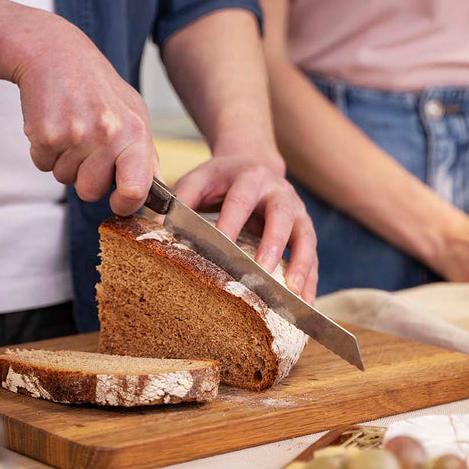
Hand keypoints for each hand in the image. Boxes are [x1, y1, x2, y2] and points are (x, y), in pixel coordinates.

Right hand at [10, 16, 158, 214]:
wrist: (54, 52)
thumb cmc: (97, 86)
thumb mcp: (134, 114)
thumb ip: (146, 155)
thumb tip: (157, 194)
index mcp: (135, 132)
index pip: (136, 191)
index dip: (124, 204)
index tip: (117, 202)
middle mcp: (107, 135)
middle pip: (91, 191)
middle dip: (85, 176)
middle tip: (85, 145)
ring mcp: (74, 135)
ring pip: (64, 179)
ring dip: (64, 161)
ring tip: (70, 128)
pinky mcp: (45, 134)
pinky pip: (43, 165)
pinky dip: (45, 151)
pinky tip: (53, 124)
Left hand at [172, 155, 318, 303]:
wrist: (254, 164)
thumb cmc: (221, 181)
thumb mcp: (198, 181)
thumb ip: (180, 203)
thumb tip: (155, 232)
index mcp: (249, 177)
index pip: (240, 200)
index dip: (232, 222)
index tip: (221, 245)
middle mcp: (278, 192)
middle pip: (281, 216)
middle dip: (273, 243)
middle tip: (262, 270)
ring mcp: (297, 211)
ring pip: (304, 237)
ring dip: (300, 265)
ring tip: (293, 293)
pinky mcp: (305, 230)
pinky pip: (312, 256)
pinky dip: (310, 279)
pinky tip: (305, 304)